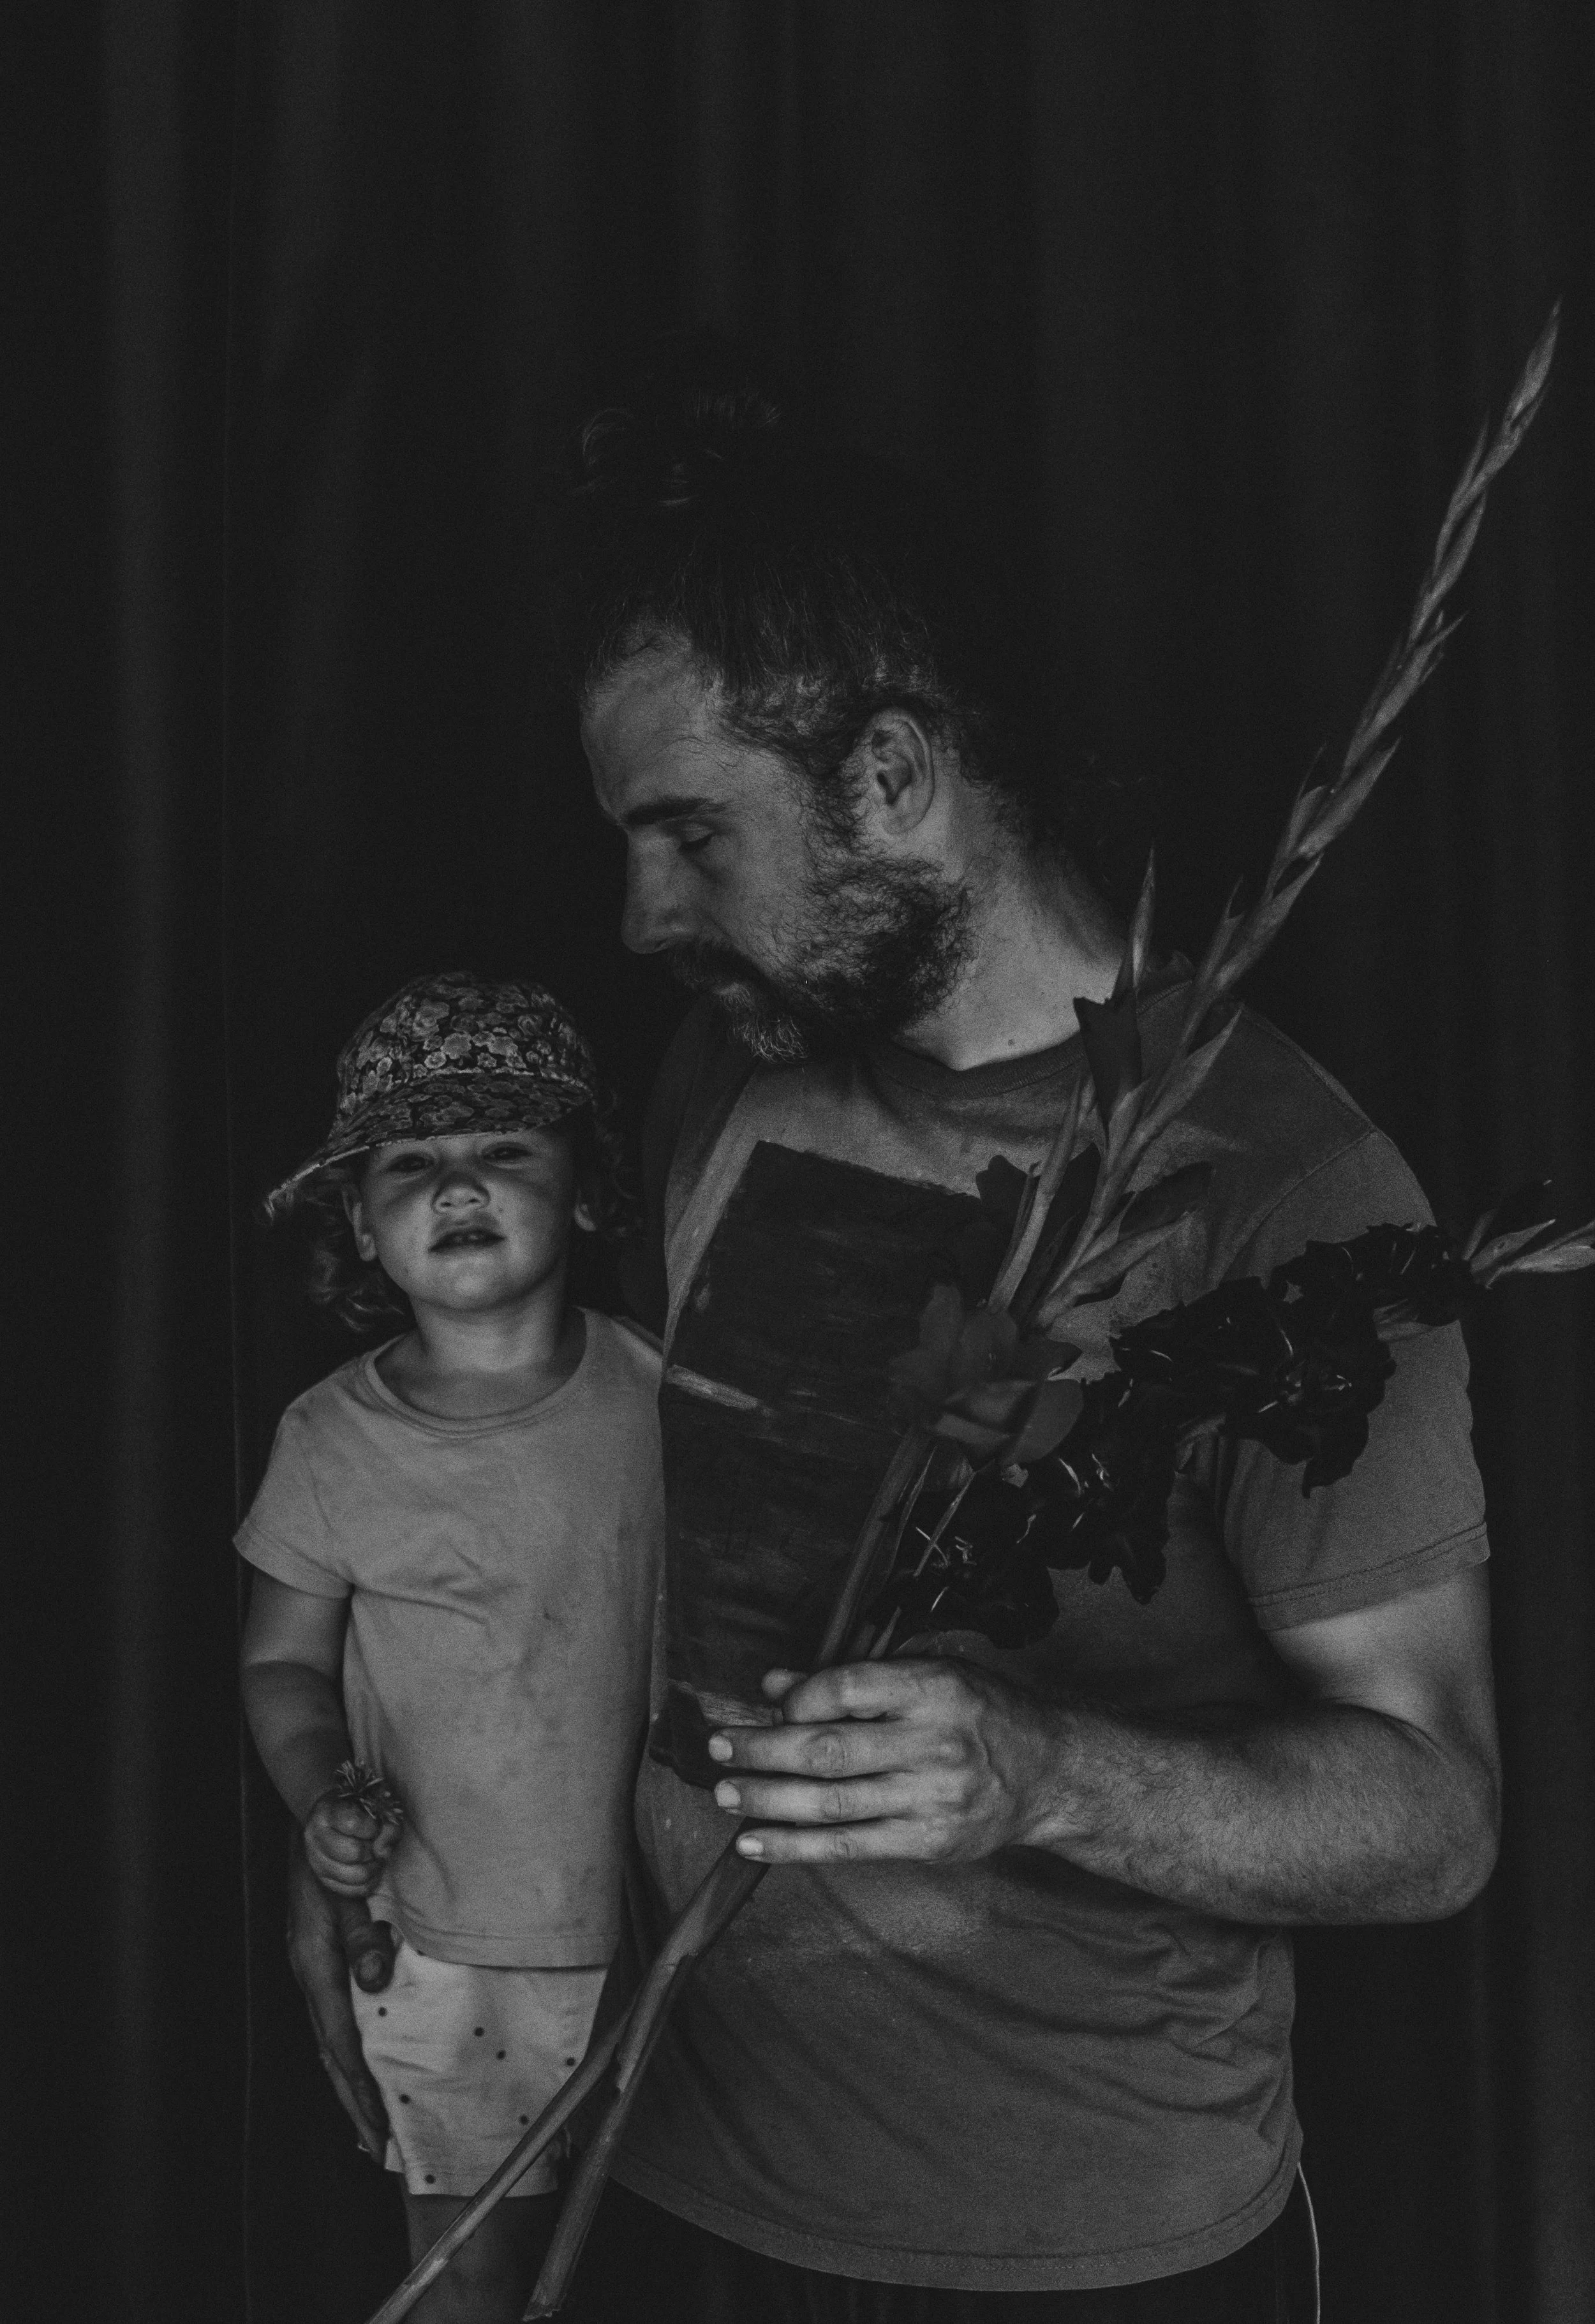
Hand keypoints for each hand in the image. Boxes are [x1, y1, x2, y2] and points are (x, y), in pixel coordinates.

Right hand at [285, 1839, 390, 2158]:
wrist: (311, 1828)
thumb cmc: (333, 1859)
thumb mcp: (346, 1892)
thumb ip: (362, 1936)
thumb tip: (374, 1980)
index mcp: (315, 1966)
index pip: (341, 2041)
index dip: (360, 2085)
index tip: (379, 2121)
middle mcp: (311, 1977)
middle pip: (332, 2055)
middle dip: (354, 2103)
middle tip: (378, 2147)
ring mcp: (313, 1975)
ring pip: (331, 2044)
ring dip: (350, 2086)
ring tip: (370, 2127)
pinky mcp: (321, 1967)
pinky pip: (334, 2025)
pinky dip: (347, 2056)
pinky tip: (359, 2072)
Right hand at [302, 1788, 397, 1897]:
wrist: (335, 1818)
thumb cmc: (357, 1809)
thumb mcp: (375, 1806)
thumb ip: (387, 1824)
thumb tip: (382, 1851)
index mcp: (326, 1811)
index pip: (353, 1823)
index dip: (371, 1827)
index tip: (374, 1826)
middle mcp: (315, 1836)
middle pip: (354, 1852)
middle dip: (372, 1849)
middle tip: (376, 1844)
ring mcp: (316, 1860)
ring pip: (354, 1875)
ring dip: (373, 1868)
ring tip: (376, 1858)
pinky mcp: (323, 1879)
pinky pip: (351, 1890)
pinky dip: (368, 1883)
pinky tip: (372, 1871)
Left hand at [706, 1659, 1066, 1864]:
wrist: (1050, 1772)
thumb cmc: (981, 1713)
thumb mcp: (928, 1676)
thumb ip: (853, 1681)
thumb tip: (774, 1684)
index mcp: (933, 1688)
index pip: (846, 1689)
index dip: (797, 1699)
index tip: (770, 1707)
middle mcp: (934, 1742)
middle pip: (828, 1749)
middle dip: (762, 1750)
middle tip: (718, 1747)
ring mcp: (932, 1797)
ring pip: (831, 1802)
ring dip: (767, 1800)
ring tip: (726, 1794)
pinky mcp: (928, 1842)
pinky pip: (848, 1846)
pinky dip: (795, 1846)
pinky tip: (756, 1841)